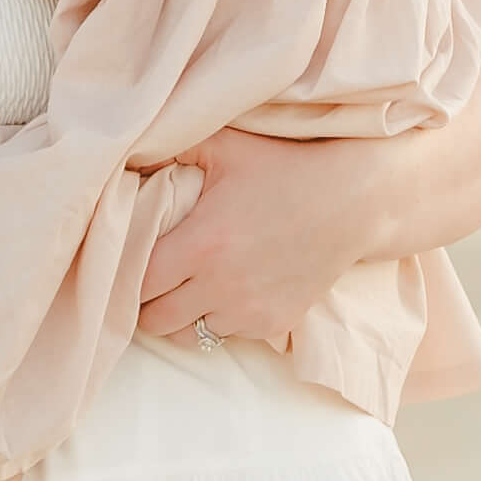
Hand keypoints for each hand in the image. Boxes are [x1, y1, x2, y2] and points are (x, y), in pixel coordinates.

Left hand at [132, 127, 373, 348]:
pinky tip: (230, 289)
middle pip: (155, 321)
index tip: (133, 261)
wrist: (353, 203)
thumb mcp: (228, 147)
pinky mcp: (273, 324)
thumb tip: (130, 151)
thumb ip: (174, 147)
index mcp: (201, 245)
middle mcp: (220, 286)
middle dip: (147, 303)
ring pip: (190, 334)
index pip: (137, 283)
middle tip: (154, 281)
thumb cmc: (286, 169)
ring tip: (190, 287)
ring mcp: (248, 311)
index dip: (127, 274)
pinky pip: (229, 334)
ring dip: (184, 315)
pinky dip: (222, 319)